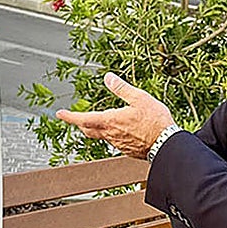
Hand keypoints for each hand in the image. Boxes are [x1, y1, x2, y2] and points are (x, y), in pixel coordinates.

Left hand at [56, 72, 174, 159]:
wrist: (167, 144)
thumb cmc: (155, 121)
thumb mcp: (139, 98)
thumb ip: (121, 88)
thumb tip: (108, 77)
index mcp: (110, 121)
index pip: (83, 119)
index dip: (70, 116)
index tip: (60, 114)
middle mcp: (111, 134)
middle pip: (88, 130)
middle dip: (80, 123)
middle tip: (76, 118)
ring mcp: (118, 144)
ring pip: (101, 136)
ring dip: (97, 128)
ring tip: (100, 120)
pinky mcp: (127, 149)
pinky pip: (114, 141)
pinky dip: (111, 134)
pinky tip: (121, 129)